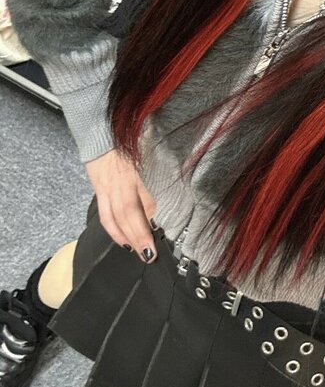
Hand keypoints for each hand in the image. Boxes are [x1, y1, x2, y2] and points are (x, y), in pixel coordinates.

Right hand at [84, 148, 158, 262]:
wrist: (101, 132)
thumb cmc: (130, 141)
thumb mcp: (150, 153)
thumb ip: (158, 176)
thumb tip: (162, 204)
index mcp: (132, 172)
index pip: (142, 200)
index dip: (148, 220)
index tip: (160, 235)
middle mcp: (118, 182)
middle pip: (126, 213)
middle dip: (137, 236)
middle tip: (149, 255)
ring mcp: (105, 187)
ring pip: (112, 217)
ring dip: (124, 237)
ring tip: (136, 252)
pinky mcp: (99, 190)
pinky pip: (104, 214)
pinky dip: (113, 229)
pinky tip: (122, 239)